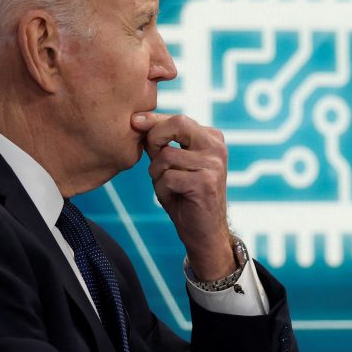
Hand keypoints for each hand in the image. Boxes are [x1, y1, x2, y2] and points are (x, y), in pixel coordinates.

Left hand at [131, 112, 236, 280]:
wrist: (205, 232)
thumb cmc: (186, 196)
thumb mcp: (174, 164)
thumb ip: (162, 143)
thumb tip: (138, 121)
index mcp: (212, 138)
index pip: (178, 119)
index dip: (153, 120)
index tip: (135, 122)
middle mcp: (216, 147)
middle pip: (177, 124)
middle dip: (155, 138)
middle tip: (153, 157)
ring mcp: (213, 164)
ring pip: (165, 157)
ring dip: (157, 175)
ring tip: (168, 186)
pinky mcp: (204, 182)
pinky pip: (167, 178)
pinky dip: (162, 190)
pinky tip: (174, 197)